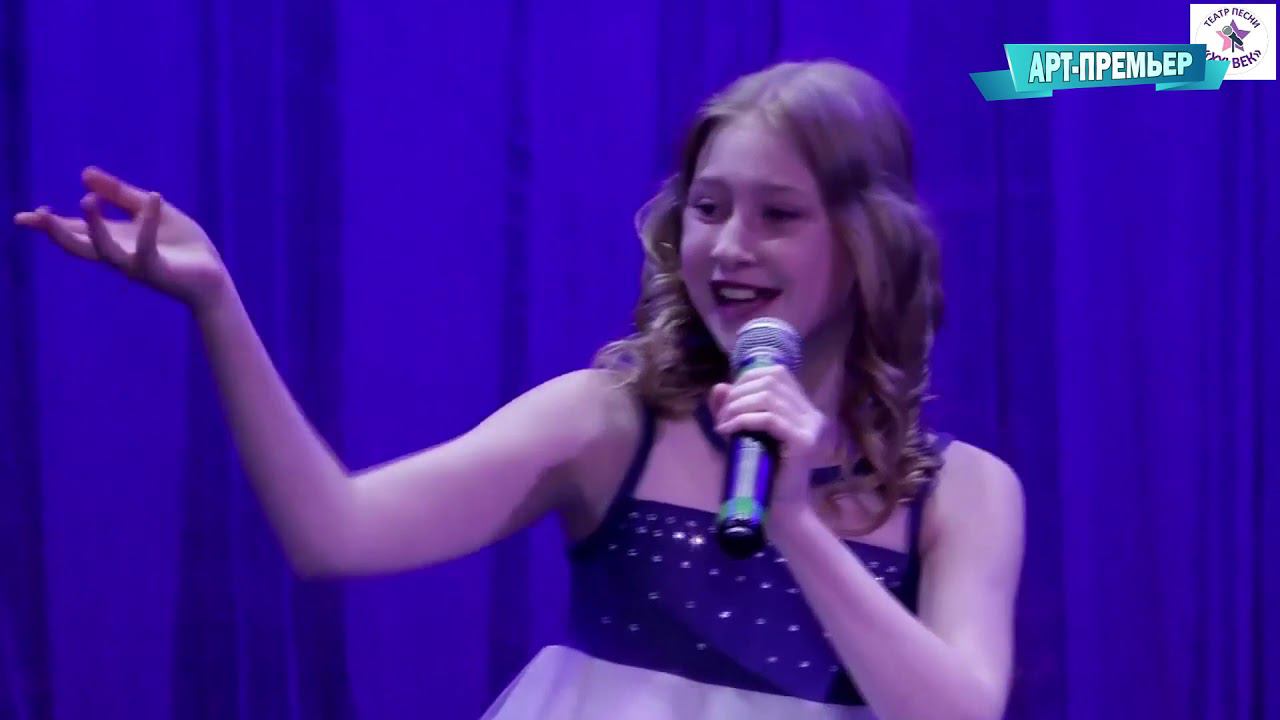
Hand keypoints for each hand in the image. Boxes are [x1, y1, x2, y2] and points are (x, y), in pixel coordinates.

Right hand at [13, 166, 229, 310]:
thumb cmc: (183, 247)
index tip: (24, 216)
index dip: (49, 224)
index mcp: (115, 239)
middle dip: (56, 232)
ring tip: (86, 199)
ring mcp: (135, 265)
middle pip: (79, 246)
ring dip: (95, 226)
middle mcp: (119, 254)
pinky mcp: (157, 270)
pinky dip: (148, 223)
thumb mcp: (152, 211)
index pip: (76, 231)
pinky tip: (154, 198)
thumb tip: (84, 173)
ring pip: (105, 250)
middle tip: (36, 215)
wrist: (213, 278)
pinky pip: (147, 248)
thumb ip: (121, 194)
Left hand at [708, 365, 829, 511]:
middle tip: (721, 417)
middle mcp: (812, 414)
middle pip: (771, 380)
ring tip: (722, 424)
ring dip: (737, 406)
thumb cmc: (760, 475)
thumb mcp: (740, 435)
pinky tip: (727, 431)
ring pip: (768, 397)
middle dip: (738, 393)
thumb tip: (718, 386)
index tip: (727, 401)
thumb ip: (731, 410)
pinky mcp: (804, 442)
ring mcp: (811, 427)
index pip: (776, 373)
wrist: (779, 512)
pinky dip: (743, 420)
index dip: (747, 379)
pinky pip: (769, 419)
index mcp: (803, 408)